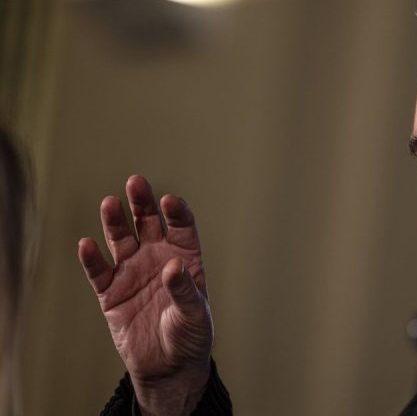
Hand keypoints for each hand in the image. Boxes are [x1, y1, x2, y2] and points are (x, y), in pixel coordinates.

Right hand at [78, 175, 212, 415]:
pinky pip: (99, 272)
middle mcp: (157, 258)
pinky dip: (92, 259)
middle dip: (142, 203)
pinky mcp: (111, 293)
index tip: (169, 201)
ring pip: (121, 240)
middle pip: (148, 223)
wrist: (169, 367)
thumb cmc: (191, 336)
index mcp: (184, 257)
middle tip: (135, 183)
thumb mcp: (195, 314)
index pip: (181, 226)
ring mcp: (132, 272)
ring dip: (115, 222)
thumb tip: (172, 265)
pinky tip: (87, 244)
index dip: (176, 211)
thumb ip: (185, 290)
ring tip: (109, 203)